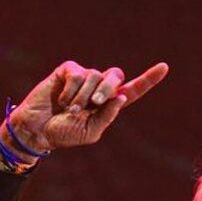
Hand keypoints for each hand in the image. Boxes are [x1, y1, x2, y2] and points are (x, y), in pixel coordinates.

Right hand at [0, 60, 168, 157]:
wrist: (37, 129)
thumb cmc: (64, 133)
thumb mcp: (90, 132)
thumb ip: (107, 116)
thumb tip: (122, 96)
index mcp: (109, 104)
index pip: (133, 90)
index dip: (148, 79)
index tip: (164, 67)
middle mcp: (99, 88)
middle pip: (115, 76)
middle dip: (107, 89)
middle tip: (94, 104)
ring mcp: (84, 77)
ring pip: (94, 76)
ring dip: (82, 96)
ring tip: (69, 108)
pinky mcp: (68, 71)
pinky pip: (77, 74)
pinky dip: (70, 90)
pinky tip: (61, 99)